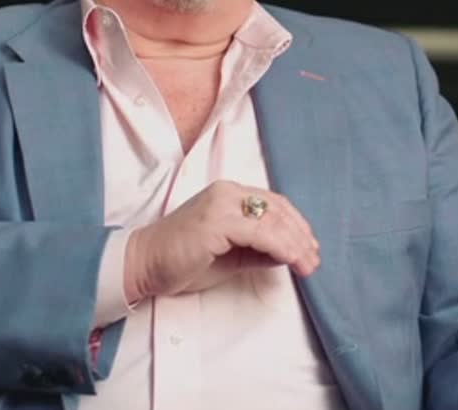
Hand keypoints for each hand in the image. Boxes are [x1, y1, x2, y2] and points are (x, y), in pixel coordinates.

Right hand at [123, 180, 319, 301]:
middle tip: (314, 260)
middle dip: (301, 236)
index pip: (274, 205)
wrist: (143, 264)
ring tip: (308, 265)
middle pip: (278, 210)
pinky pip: (259, 232)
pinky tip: (292, 259)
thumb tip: (289, 253)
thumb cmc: (182, 261)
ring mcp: (221, 204)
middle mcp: (228, 192)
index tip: (311, 248)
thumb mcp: (230, 255)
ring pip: (272, 220)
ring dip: (296, 243)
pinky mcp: (216, 221)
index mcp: (230, 195)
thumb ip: (258, 250)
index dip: (297, 226)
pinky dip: (280, 246)